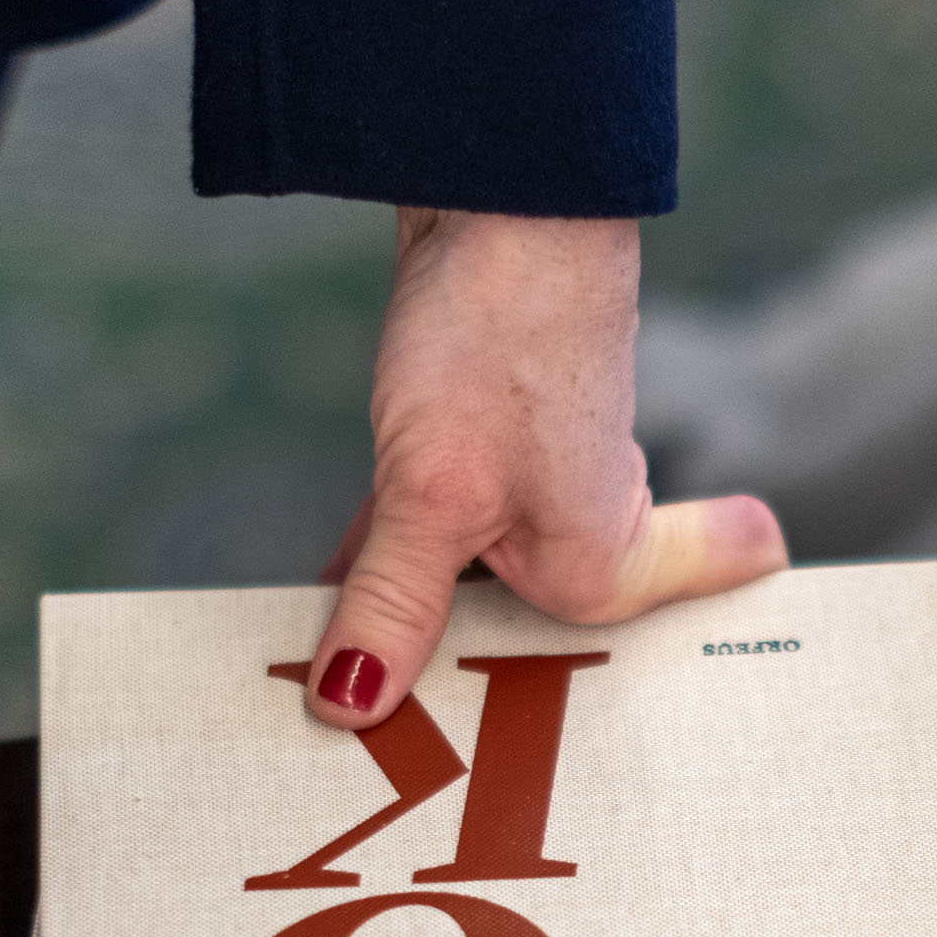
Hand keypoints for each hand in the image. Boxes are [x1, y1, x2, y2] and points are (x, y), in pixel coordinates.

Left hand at [304, 208, 787, 727]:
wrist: (509, 197)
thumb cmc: (504, 337)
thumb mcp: (429, 491)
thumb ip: (393, 602)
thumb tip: (351, 706)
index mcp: (603, 565)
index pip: (572, 668)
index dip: (518, 706)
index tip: (450, 739)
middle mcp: (594, 534)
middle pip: (520, 634)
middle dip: (443, 671)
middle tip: (353, 715)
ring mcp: (553, 487)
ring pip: (477, 581)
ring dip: (413, 606)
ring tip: (334, 659)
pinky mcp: (504, 446)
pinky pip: (450, 532)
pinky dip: (402, 554)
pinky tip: (340, 575)